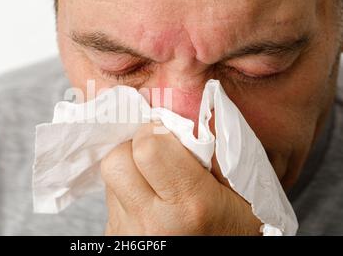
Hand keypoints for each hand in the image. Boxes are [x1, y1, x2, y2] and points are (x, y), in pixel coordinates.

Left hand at [101, 122, 261, 234]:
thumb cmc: (237, 231)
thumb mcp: (244, 194)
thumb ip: (218, 152)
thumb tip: (190, 113)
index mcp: (190, 206)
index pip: (148, 147)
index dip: (158, 133)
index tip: (171, 138)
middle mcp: (152, 224)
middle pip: (116, 161)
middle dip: (135, 148)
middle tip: (158, 155)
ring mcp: (128, 235)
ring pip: (110, 178)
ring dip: (130, 168)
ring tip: (156, 181)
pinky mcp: (115, 240)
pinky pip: (109, 200)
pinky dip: (126, 191)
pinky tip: (150, 201)